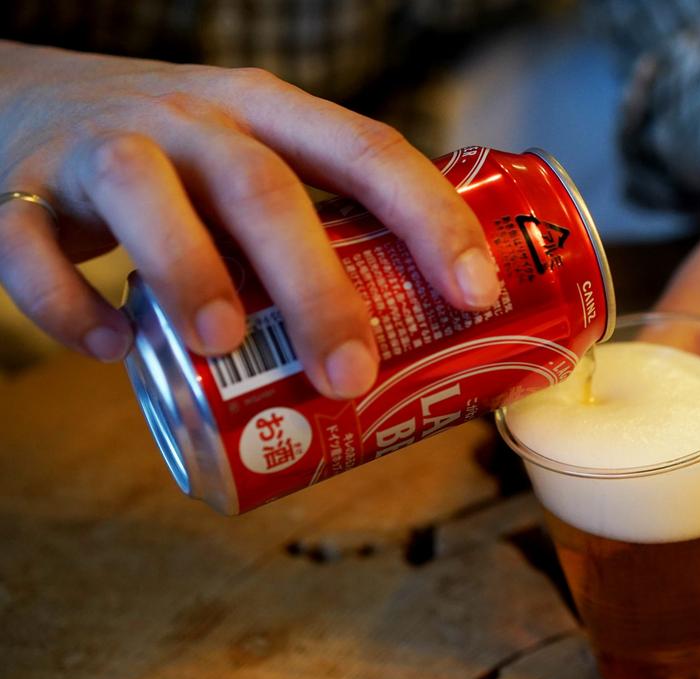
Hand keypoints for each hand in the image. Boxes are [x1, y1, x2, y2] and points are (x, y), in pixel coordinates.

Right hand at [0, 41, 499, 396]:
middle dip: (314, 286)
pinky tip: (115, 352)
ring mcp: (102, 147)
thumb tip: (419, 343)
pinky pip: (31, 249)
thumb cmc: (177, 161)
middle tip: (352, 375)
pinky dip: (71, 308)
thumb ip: (315, 232)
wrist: (19, 103)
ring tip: (223, 346)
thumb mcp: (254, 165)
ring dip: (189, 273)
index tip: (475, 292)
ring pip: (144, 195)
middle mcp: (192, 118)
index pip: (367, 150)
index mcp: (269, 113)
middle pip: (264, 189)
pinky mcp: (19, 191)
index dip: (429, 217)